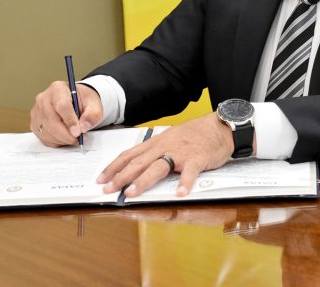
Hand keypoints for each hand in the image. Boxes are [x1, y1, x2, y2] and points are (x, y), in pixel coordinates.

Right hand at [30, 81, 103, 146]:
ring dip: (63, 140)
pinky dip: (57, 142)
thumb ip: (92, 114)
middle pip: (52, 121)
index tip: (78, 132)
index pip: (61, 106)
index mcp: (58, 89)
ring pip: (47, 132)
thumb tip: (83, 127)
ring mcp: (37, 112)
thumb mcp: (94, 104)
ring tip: (74, 137)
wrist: (75, 102)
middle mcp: (43, 99)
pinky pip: (44, 138)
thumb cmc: (82, 101)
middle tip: (79, 139)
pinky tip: (65, 137)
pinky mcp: (35, 124)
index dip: (70, 121)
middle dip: (67, 135)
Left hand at [97, 112, 233, 197]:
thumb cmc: (194, 135)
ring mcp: (180, 153)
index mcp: (156, 143)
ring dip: (143, 181)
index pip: (129, 155)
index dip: (114, 167)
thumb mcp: (170, 139)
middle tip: (108, 190)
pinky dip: (184, 182)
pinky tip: (180, 193)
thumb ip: (155, 152)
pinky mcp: (197, 159)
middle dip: (120, 177)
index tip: (101, 179)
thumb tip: (138, 167)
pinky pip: (190, 171)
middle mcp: (164, 147)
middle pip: (138, 163)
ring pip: (158, 167)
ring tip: (131, 193)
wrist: (218, 126)